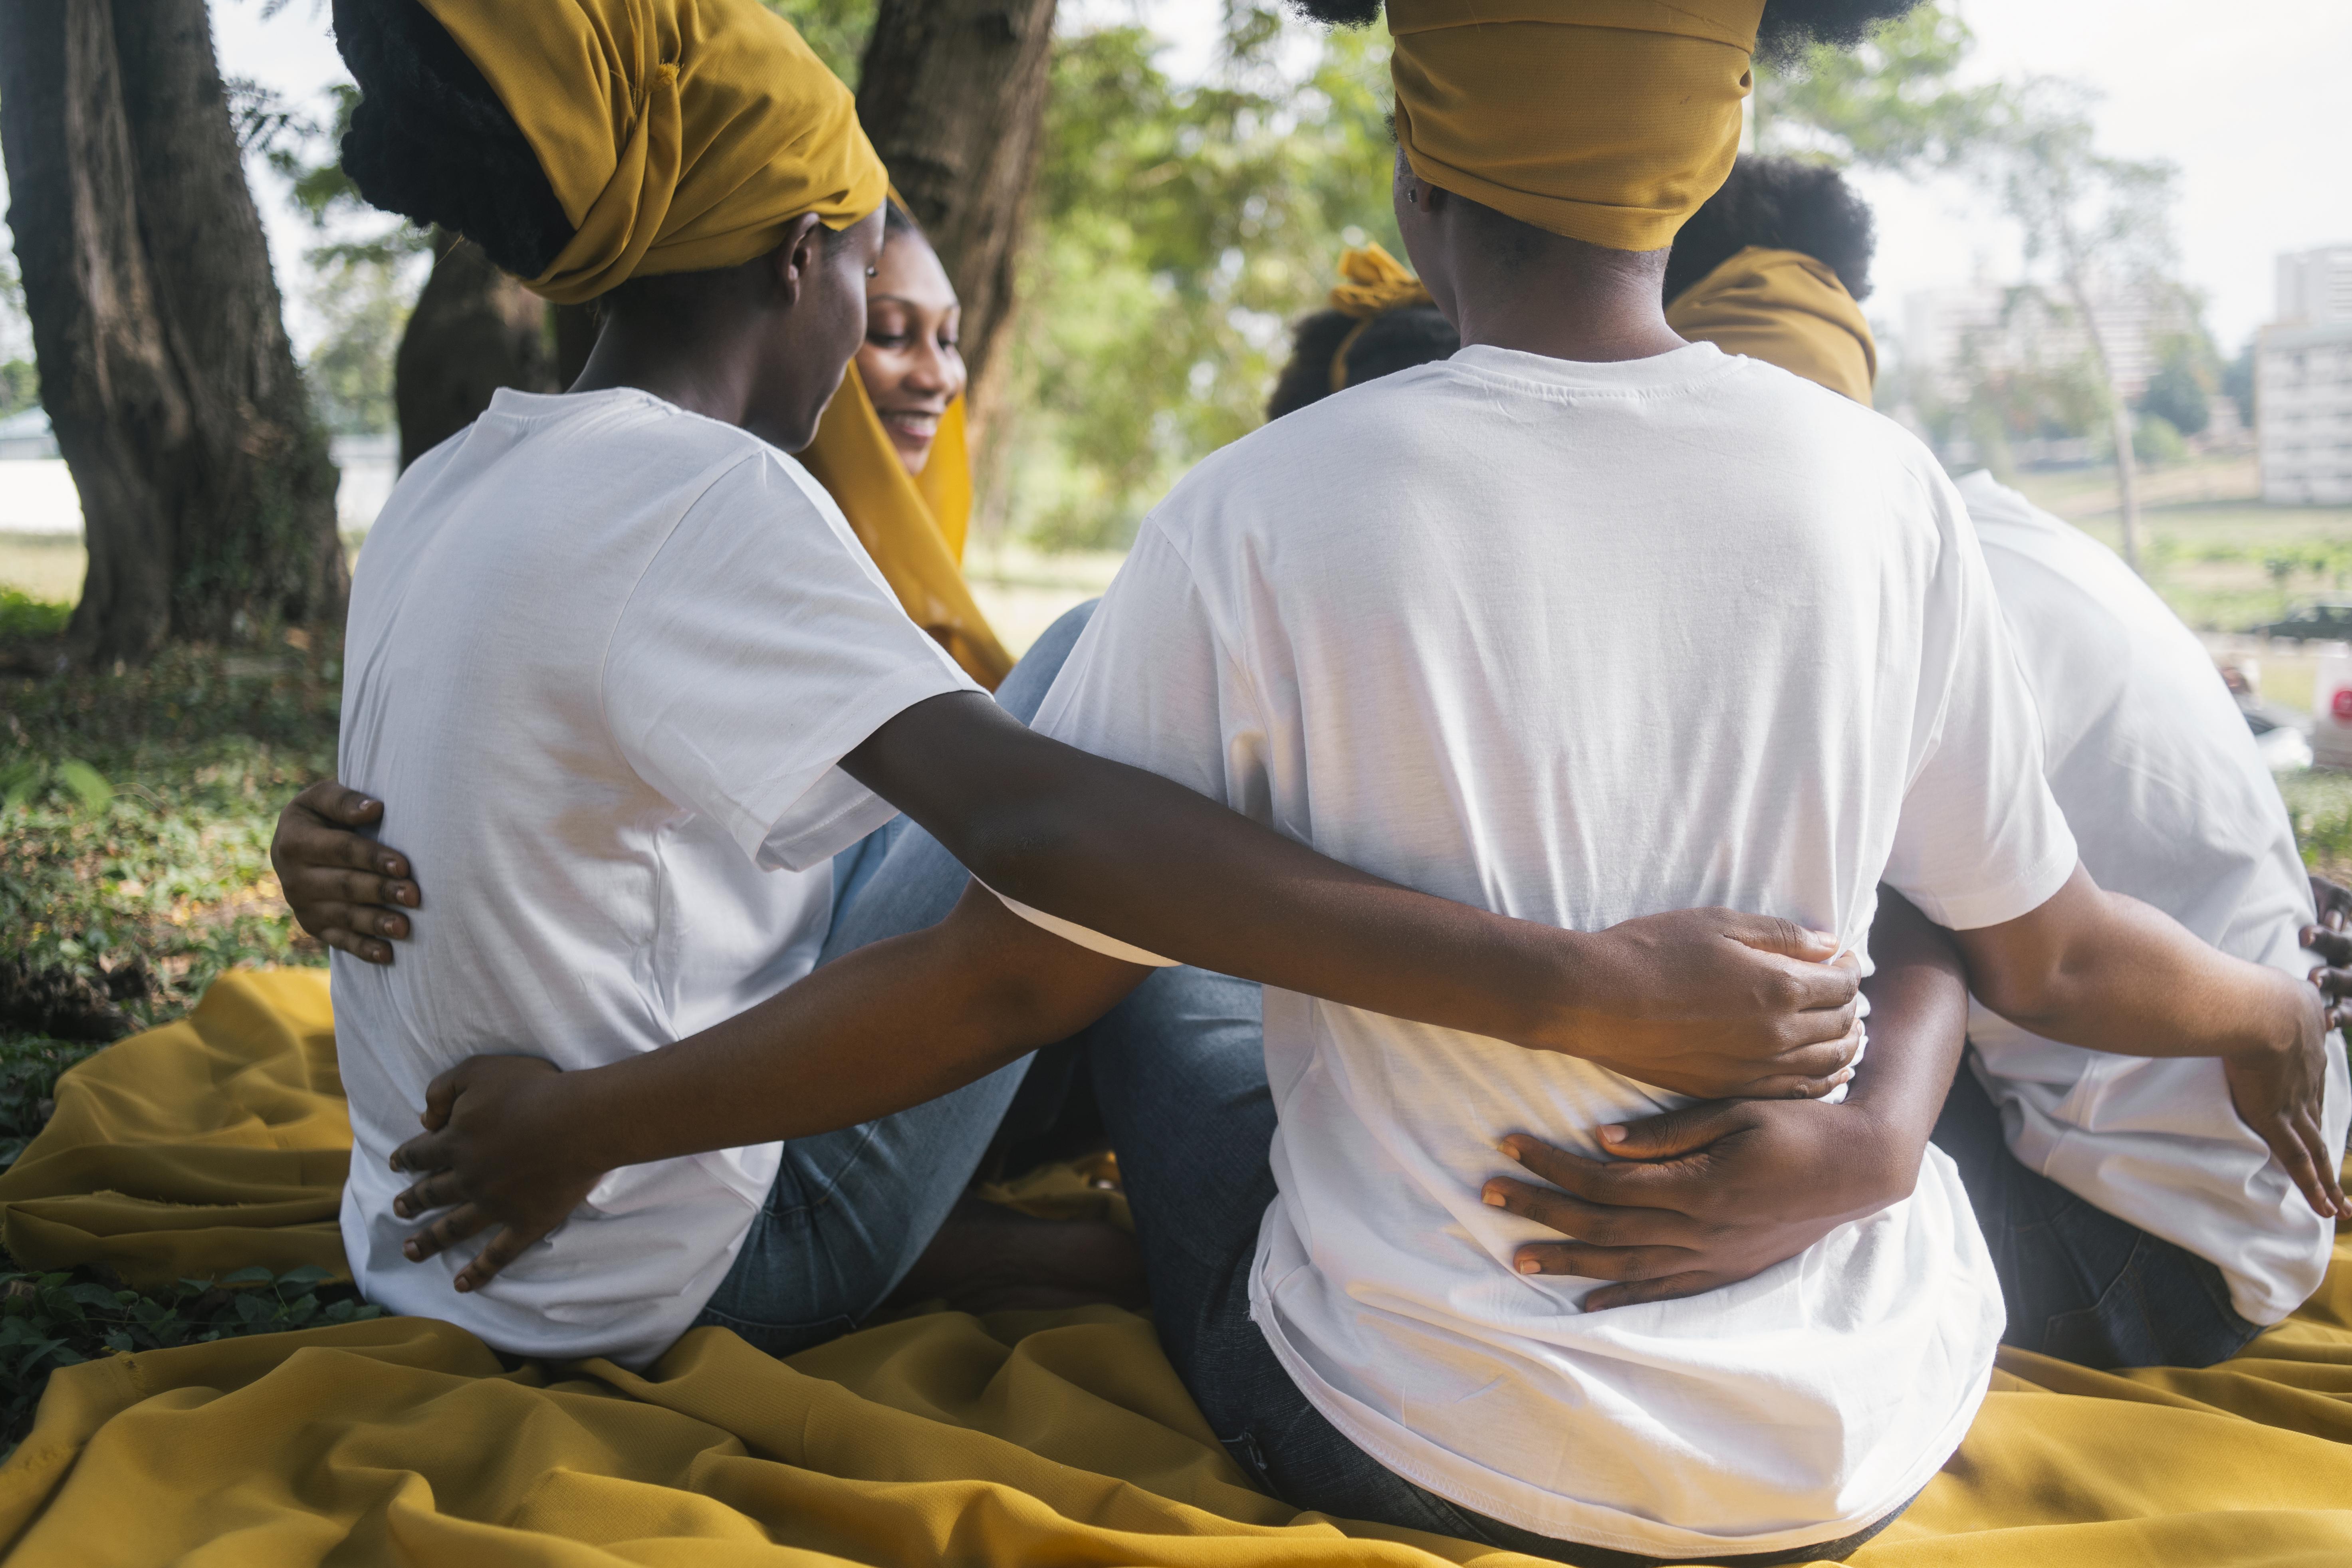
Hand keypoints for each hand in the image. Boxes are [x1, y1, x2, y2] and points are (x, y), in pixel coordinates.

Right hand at [270, 780, 419, 964]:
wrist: (297, 844)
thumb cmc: (321, 816)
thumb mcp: (322, 798)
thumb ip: (344, 801)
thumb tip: (374, 809)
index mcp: (295, 842)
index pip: (342, 851)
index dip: (373, 858)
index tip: (403, 865)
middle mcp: (294, 878)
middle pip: (345, 886)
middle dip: (380, 891)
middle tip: (413, 895)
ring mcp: (303, 906)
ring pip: (344, 916)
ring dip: (376, 923)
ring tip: (404, 927)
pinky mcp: (314, 927)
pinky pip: (340, 941)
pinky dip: (364, 949)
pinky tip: (387, 954)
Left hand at [388, 1055, 605, 1290]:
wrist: (580, 1121)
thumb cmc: (533, 1089)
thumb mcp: (478, 1070)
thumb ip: (442, 1090)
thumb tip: (423, 1119)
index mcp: (455, 1142)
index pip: (421, 1152)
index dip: (407, 1157)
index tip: (397, 1164)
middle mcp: (468, 1178)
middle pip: (431, 1193)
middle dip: (412, 1201)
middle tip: (397, 1209)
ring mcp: (495, 1205)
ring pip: (454, 1228)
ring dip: (430, 1241)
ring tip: (411, 1251)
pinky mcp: (525, 1223)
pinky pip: (498, 1254)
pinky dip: (480, 1271)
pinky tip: (463, 1285)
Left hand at [1481, 1097, 1910, 1308]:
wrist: (1862, 1167)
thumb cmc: (1800, 1124)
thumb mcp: (1738, 1109)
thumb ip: (1668, 1132)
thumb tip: (1601, 1139)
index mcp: (1697, 1186)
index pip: (1603, 1181)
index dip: (1550, 1164)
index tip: (1508, 1144)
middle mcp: (1699, 1230)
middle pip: (1601, 1225)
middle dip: (1539, 1209)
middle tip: (1488, 1194)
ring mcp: (1713, 1256)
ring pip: (1623, 1265)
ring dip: (1566, 1260)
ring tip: (1516, 1255)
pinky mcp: (1727, 1269)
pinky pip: (1664, 1291)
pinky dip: (1621, 1296)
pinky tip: (1585, 1301)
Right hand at [1561, 909, 1862, 1099]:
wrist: (1595, 1000)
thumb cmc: (1652, 951)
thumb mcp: (1719, 922)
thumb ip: (1781, 935)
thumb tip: (1829, 945)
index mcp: (1779, 987)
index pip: (1844, 983)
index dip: (1850, 967)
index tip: (1842, 958)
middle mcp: (1777, 1035)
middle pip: (1841, 1024)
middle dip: (1851, 1005)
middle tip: (1844, 990)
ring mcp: (1754, 1068)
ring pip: (1827, 1064)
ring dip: (1845, 1045)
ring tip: (1846, 1030)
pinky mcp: (1729, 1088)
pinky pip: (1795, 1092)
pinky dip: (1821, 1082)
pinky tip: (1828, 1071)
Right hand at [2222, 979, 2344, 1218]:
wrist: (2257, 1010)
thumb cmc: (2254, 990)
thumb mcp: (2274, 987)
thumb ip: (2269, 993)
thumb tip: (2258, 987)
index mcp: (2304, 1049)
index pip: (2309, 1083)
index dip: (2311, 1102)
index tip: (2312, 1115)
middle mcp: (2307, 1081)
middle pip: (2318, 1119)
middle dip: (2330, 1150)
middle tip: (2339, 1177)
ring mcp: (2295, 1103)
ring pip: (2318, 1148)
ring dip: (2332, 1179)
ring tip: (2341, 1206)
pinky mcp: (2276, 1120)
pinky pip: (2300, 1161)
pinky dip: (2315, 1186)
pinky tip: (2327, 1210)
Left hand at [2301, 873, 2351, 1018]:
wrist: (2281, 914)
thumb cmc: (2299, 900)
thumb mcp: (2317, 891)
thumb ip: (2332, 899)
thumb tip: (2335, 921)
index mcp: (2344, 936)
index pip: (2344, 940)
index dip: (2327, 938)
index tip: (2304, 935)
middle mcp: (2347, 958)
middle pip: (2349, 964)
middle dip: (2335, 974)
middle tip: (2313, 977)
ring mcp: (2346, 979)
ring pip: (2351, 990)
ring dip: (2340, 998)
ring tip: (2323, 1007)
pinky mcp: (2340, 999)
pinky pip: (2350, 1011)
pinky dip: (2342, 1016)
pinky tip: (2326, 1020)